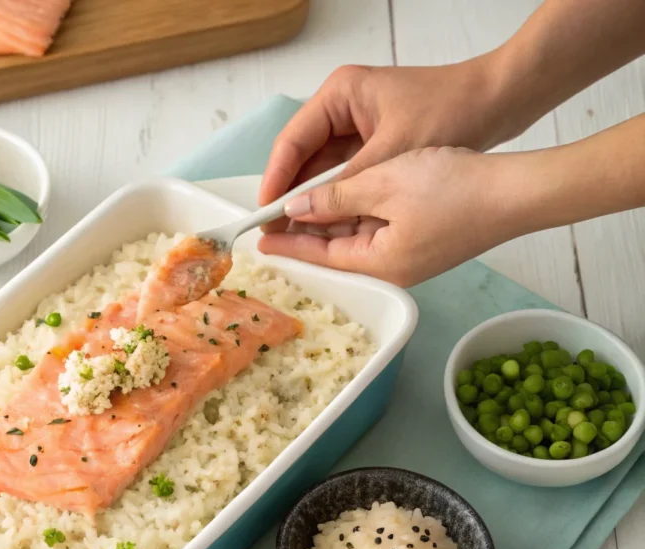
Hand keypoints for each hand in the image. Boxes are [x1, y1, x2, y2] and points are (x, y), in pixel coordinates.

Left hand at [258, 147, 526, 286]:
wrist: (519, 191)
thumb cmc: (454, 188)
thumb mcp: (384, 184)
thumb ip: (335, 197)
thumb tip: (295, 208)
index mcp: (380, 264)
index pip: (320, 256)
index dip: (289, 244)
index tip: (260, 239)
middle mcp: (393, 269)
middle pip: (336, 251)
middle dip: (305, 233)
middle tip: (272, 221)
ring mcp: (412, 258)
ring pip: (357, 238)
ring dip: (330, 222)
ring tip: (298, 207)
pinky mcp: (427, 242)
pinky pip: (380, 231)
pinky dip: (357, 215)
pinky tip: (342, 199)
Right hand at [259, 58, 514, 231]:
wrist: (502, 99)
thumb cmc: (452, 111)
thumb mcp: (391, 154)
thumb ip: (343, 187)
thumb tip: (302, 213)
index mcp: (339, 95)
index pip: (291, 143)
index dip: (276, 182)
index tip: (265, 215)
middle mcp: (342, 107)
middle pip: (303, 157)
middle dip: (293, 195)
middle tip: (276, 232)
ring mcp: (359, 124)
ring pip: (324, 168)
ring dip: (315, 199)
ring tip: (297, 234)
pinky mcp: (375, 140)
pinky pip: (346, 173)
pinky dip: (339, 196)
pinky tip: (328, 223)